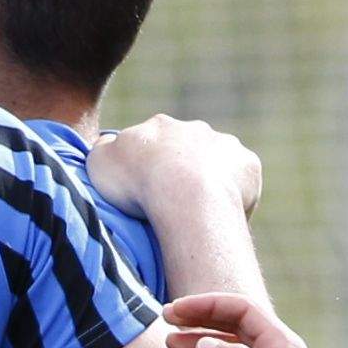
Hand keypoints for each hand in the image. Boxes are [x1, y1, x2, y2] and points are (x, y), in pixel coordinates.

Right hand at [88, 112, 259, 219]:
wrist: (186, 195)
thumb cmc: (137, 181)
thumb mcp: (99, 162)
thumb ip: (104, 151)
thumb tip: (109, 145)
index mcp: (159, 127)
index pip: (152, 145)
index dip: (147, 168)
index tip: (144, 195)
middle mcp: (195, 129)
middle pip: (187, 151)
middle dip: (181, 174)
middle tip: (172, 208)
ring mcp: (225, 145)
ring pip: (217, 164)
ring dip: (210, 184)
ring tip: (198, 217)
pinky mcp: (248, 165)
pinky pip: (242, 183)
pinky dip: (234, 198)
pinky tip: (220, 219)